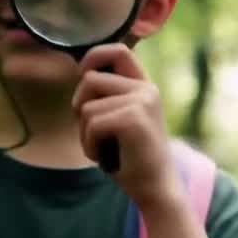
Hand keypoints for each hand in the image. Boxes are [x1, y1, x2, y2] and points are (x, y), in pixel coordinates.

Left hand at [71, 43, 180, 211]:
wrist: (157, 186)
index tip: (83, 73)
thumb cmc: (133, 156)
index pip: (118, 50)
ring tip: (104, 147)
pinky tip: (105, 156)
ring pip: (86, 106)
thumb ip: (109, 96)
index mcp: (145, 86)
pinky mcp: (133, 119)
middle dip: (80, 105)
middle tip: (95, 130)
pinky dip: (90, 145)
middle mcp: (146, 90)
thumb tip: (82, 74)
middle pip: (90, 80)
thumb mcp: (122, 117)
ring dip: (85, 132)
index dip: (94, 56)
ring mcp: (142, 103)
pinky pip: (91, 124)